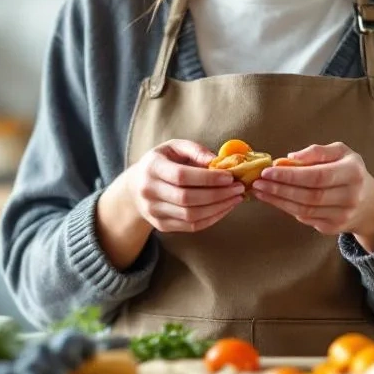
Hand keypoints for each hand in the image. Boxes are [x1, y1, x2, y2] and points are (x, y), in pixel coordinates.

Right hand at [118, 140, 245, 232]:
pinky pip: (191, 226)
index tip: (230, 177)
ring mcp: (154, 211)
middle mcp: (149, 191)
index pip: (181, 176)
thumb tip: (218, 161)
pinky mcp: (162, 225)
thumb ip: (195, 150)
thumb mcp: (173, 148)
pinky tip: (225, 208)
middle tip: (239, 188)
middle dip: (218, 194)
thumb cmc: (161, 163)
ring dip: (218, 208)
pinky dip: (212, 218)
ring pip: (191, 215)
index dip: (208, 178)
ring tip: (236, 198)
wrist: (135, 188)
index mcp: (152, 168)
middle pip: (187, 198)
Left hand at [250, 142, 373, 251]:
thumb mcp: (341, 153)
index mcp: (353, 173)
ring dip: (278, 201)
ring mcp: (342, 216)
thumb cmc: (350, 172)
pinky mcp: (333, 228)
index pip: (317, 176)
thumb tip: (290, 158)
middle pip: (308, 195)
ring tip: (260, 191)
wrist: (370, 204)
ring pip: (304, 210)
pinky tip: (274, 199)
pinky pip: (305, 218)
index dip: (290, 175)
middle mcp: (350, 196)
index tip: (268, 171)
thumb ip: (317, 151)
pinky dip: (287, 208)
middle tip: (257, 181)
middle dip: (279, 189)